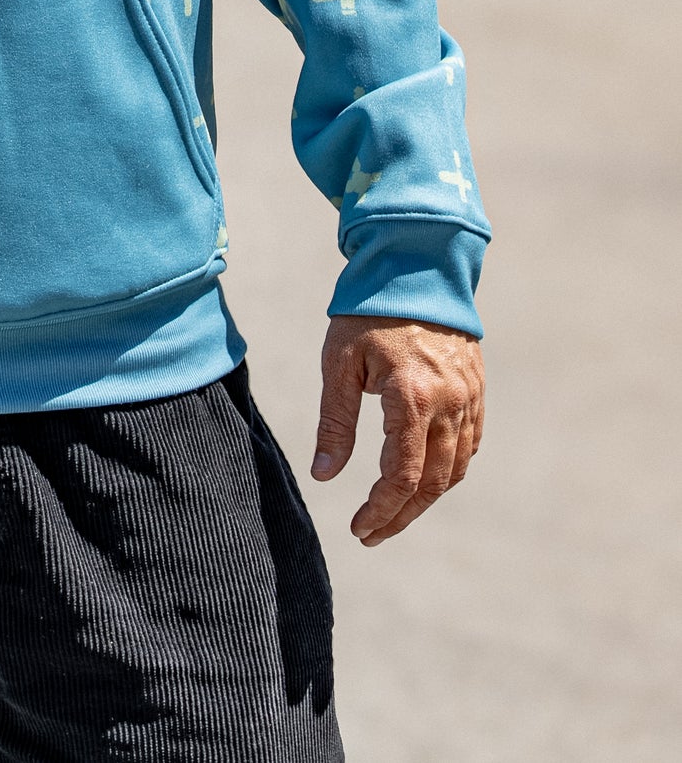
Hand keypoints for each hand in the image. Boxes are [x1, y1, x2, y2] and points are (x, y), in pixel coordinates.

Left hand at [311, 315, 484, 545]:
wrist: (417, 264)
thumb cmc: (369, 310)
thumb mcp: (339, 362)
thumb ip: (334, 421)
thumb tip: (324, 476)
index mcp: (411, 396)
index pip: (402, 476)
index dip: (381, 509)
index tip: (359, 529)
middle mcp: (449, 403)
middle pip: (433, 483)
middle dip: (402, 515)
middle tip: (372, 534)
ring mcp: (469, 397)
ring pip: (455, 469)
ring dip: (426, 499)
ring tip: (394, 513)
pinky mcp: (476, 389)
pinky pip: (470, 444)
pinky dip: (450, 470)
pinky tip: (426, 478)